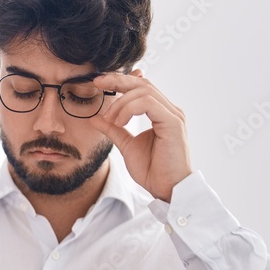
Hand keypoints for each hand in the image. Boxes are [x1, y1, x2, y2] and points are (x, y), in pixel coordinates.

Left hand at [91, 70, 192, 201]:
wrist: (167, 189)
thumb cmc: (153, 170)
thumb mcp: (127, 146)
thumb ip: (114, 130)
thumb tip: (96, 118)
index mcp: (161, 113)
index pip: (141, 87)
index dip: (120, 81)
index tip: (99, 82)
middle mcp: (169, 110)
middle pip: (143, 83)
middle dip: (118, 80)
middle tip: (98, 83)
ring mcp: (173, 115)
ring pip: (144, 91)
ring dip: (121, 102)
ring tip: (110, 119)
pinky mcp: (173, 123)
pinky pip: (149, 103)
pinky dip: (129, 109)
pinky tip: (119, 122)